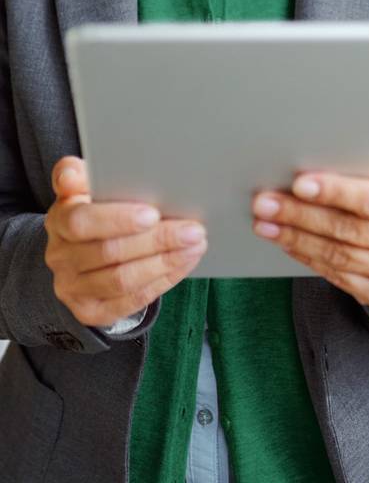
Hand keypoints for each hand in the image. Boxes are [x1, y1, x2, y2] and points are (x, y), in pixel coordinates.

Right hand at [44, 156, 206, 327]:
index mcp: (59, 221)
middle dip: (158, 240)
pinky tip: (184, 264)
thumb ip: (81, 175)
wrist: (76, 253)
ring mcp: (72, 288)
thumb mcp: (85, 188)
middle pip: (110, 252)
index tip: (153, 213)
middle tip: (193, 229)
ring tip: (195, 245)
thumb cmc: (94, 210)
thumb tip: (70, 172)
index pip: (82, 222)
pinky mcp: (89, 310)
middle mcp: (60, 257)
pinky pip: (130, 300)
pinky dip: (162, 281)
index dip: (117, 219)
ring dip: (165, 262)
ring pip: (122, 279)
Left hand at [252, 150, 368, 309]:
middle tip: (265, 203)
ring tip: (265, 223)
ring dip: (295, 238)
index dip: (335, 192)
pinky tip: (286, 242)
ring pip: (338, 256)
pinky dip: (306, 258)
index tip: (299, 183)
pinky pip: (336, 277)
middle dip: (301, 215)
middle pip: (348, 230)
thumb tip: (366, 153)